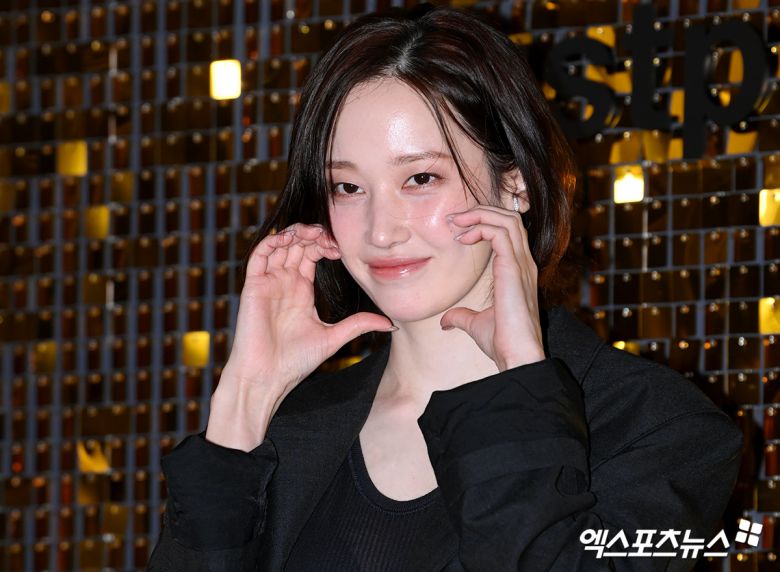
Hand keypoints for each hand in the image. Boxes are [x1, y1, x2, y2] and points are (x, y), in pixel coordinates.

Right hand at [208, 223, 394, 449]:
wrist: (266, 378)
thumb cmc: (295, 362)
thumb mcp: (334, 338)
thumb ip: (359, 324)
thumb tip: (391, 323)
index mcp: (301, 290)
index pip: (312, 254)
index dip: (326, 244)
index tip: (342, 248)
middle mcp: (284, 282)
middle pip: (298, 244)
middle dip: (314, 234)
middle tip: (331, 238)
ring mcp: (269, 282)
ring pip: (279, 244)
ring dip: (295, 232)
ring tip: (314, 233)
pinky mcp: (253, 286)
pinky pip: (259, 255)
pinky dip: (273, 241)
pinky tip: (290, 238)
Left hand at [440, 206, 545, 370]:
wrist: (516, 355)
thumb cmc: (502, 342)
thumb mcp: (475, 324)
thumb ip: (462, 317)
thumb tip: (445, 321)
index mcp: (518, 271)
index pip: (508, 231)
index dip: (484, 223)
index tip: (457, 231)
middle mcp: (524, 263)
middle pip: (510, 218)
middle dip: (481, 212)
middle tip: (454, 220)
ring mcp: (522, 264)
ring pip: (507, 219)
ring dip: (479, 215)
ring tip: (456, 223)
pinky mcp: (514, 268)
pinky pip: (500, 232)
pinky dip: (481, 226)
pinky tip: (462, 238)